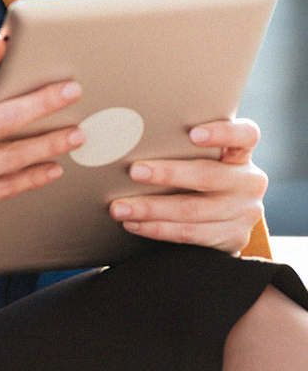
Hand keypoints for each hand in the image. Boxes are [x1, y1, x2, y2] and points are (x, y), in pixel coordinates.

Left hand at [109, 118, 267, 253]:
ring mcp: (245, 211)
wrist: (227, 216)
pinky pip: (189, 233)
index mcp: (241, 153)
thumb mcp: (202, 155)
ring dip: (150, 209)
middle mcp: (249, 181)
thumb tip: (128, 136)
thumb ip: (181, 145)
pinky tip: (134, 223)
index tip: (193, 134)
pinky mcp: (234, 237)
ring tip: (120, 208)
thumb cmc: (200, 172)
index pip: (245, 135)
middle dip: (167, 174)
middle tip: (134, 171)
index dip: (221, 132)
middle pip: (207, 176)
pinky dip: (156, 228)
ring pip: (192, 210)